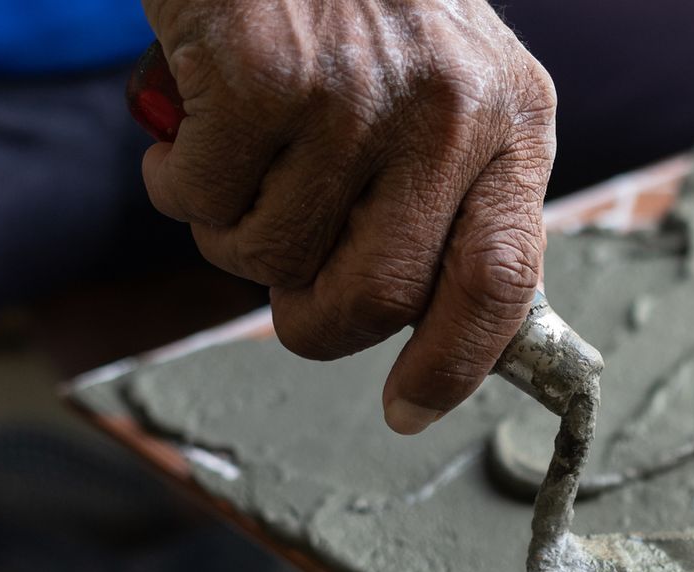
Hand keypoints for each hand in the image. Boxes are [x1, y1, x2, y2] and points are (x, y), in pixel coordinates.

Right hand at [139, 0, 555, 433]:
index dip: (456, 362)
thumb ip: (451, 194)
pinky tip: (194, 123)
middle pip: (380, 296)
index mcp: (513, 118)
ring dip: (234, 234)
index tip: (409, 408)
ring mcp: (357, 91)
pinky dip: (180, 182)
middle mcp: (450, 108)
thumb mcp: (447, 85)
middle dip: (314, 322)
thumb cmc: (350, 3)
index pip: (505, 280)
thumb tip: (427, 327)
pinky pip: (203, 199)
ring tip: (240, 159)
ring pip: (276, 254)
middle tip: (283, 288)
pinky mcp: (261, 74)